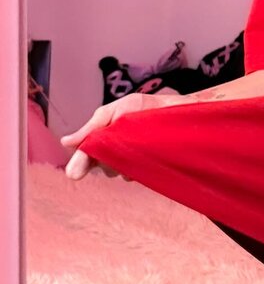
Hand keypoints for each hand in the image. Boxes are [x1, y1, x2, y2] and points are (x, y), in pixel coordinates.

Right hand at [61, 91, 189, 180]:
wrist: (177, 112)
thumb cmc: (146, 108)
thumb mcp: (119, 110)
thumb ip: (94, 125)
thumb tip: (66, 142)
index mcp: (102, 138)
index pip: (86, 154)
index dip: (81, 162)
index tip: (75, 173)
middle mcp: (112, 153)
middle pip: (100, 165)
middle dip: (107, 159)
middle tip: (120, 145)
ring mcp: (127, 162)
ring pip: (115, 171)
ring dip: (122, 163)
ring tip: (138, 145)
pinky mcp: (143, 169)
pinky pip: (133, 175)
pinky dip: (136, 168)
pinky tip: (146, 157)